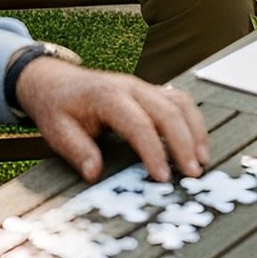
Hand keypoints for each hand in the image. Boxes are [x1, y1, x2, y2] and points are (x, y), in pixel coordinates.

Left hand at [14, 62, 209, 186]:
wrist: (54, 79)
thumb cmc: (57, 106)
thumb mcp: (57, 130)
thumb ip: (77, 151)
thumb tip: (95, 174)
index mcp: (107, 96)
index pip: (138, 123)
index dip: (153, 150)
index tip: (163, 178)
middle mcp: (130, 87)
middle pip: (167, 110)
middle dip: (184, 142)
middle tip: (193, 174)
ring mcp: (142, 86)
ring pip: (179, 101)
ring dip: (195, 130)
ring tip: (202, 161)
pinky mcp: (148, 91)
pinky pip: (178, 100)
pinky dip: (193, 120)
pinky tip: (197, 143)